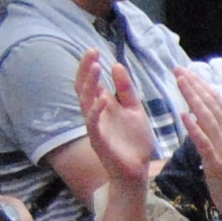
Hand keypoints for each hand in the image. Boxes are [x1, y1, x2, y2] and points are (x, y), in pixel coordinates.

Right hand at [75, 50, 160, 189]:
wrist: (137, 170)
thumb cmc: (134, 142)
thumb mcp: (135, 110)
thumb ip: (126, 90)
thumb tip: (116, 65)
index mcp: (104, 106)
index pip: (91, 83)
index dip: (90, 66)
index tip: (95, 50)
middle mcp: (96, 115)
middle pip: (84, 89)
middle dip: (85, 70)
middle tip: (91, 53)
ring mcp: (95, 128)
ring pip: (85, 103)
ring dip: (89, 85)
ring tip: (95, 68)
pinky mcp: (99, 141)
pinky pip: (93, 124)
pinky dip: (96, 111)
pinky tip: (102, 99)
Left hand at [171, 64, 221, 211]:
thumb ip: (217, 132)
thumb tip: (203, 118)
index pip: (215, 101)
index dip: (201, 85)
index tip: (187, 72)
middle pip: (210, 103)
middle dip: (193, 84)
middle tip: (178, 69)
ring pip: (206, 117)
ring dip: (192, 98)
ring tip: (180, 82)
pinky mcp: (215, 161)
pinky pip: (203, 141)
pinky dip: (194, 127)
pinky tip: (184, 116)